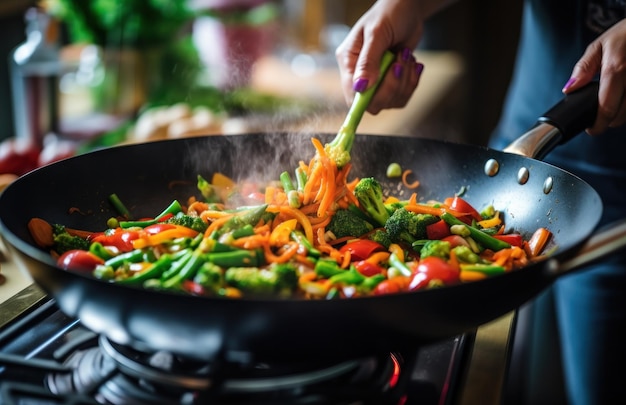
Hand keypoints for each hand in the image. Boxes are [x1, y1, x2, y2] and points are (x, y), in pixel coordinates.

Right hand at [336, 0, 447, 113]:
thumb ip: (368, 61)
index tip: (382, 91)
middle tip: (401, 62)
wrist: (408, 8)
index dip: (365, 100)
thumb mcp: (377, 33)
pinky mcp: (392, 82)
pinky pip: (402, 97)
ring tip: (406, 56)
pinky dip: (412, 82)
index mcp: (348, 62)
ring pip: (390, 101)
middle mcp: (360, 74)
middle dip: (392, 86)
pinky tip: (412, 63)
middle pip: (373, 103)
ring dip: (405, 81)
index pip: (352, 94)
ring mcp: (377, 80)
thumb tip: (361, 87)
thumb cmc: (389, 13)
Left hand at [562, 19, 625, 134]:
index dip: (597, 125)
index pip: (606, 108)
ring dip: (620, 115)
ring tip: (611, 106)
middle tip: (599, 117)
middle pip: (620, 115)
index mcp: (616, 68)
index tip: (591, 129)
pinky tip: (622, 99)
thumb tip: (569, 89)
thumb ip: (584, 68)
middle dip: (608, 121)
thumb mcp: (600, 45)